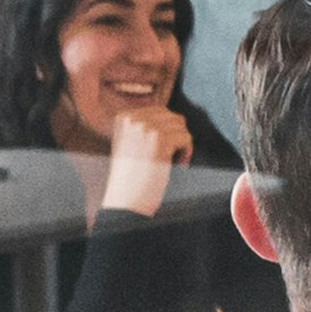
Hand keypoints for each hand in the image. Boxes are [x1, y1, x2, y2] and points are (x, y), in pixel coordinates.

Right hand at [99, 105, 193, 219]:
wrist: (125, 200)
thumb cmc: (130, 178)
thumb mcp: (129, 143)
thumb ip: (144, 127)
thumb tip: (174, 118)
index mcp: (123, 118)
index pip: (158, 111)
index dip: (166, 130)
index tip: (162, 149)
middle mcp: (134, 120)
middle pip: (171, 116)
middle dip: (176, 135)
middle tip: (171, 155)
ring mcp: (147, 129)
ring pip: (181, 126)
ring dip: (182, 144)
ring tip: (173, 160)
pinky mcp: (161, 141)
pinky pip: (186, 138)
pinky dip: (187, 153)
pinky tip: (178, 165)